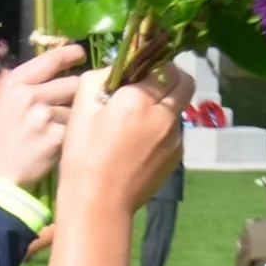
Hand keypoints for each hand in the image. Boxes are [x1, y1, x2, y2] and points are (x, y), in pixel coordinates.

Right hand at [0, 42, 86, 188]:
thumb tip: (56, 69)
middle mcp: (29, 94)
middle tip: (79, 103)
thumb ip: (26, 86)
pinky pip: (79, 129)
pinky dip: (76, 137)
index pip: (50, 60)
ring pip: (79, 108)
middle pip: (73, 83)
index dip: (70, 54)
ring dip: (78, 119)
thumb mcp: (3, 102)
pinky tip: (66, 145)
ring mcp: (44, 116)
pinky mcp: (57, 137)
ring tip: (64, 131)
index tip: (80, 54)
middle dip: (79, 94)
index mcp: (14, 83)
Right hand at [58, 67, 185, 218]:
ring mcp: (175, 137)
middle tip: (149, 83)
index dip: (152, 64)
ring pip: (180, 106)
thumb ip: (98, 78)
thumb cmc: (83, 153)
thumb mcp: (80, 109)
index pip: (164, 67)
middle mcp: (165, 114)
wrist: (99, 200)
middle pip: (185, 82)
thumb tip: (114, 69)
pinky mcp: (177, 155)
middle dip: (171, 76)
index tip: (138, 70)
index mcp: (140, 99)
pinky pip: (175, 130)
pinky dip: (163, 126)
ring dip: (167, 102)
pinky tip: (141, 140)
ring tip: (139, 117)